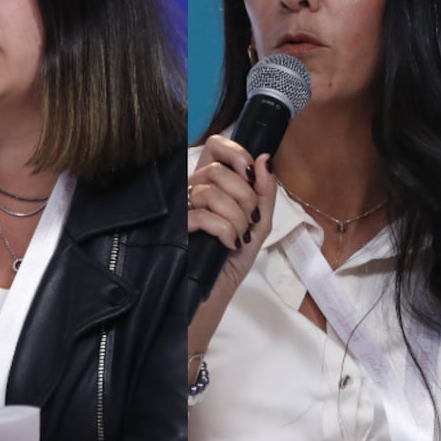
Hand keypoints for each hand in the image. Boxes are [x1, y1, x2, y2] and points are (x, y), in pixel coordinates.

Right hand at [186, 135, 276, 368]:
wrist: (212, 294)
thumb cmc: (230, 260)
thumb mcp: (258, 224)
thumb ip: (264, 192)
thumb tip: (265, 159)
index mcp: (210, 184)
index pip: (215, 146)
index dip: (234, 152)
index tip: (248, 173)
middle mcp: (191, 191)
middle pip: (216, 171)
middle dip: (243, 197)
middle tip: (248, 222)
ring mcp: (180, 209)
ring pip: (211, 191)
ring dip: (236, 218)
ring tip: (237, 238)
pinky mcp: (175, 227)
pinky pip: (204, 215)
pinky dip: (225, 230)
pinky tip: (227, 244)